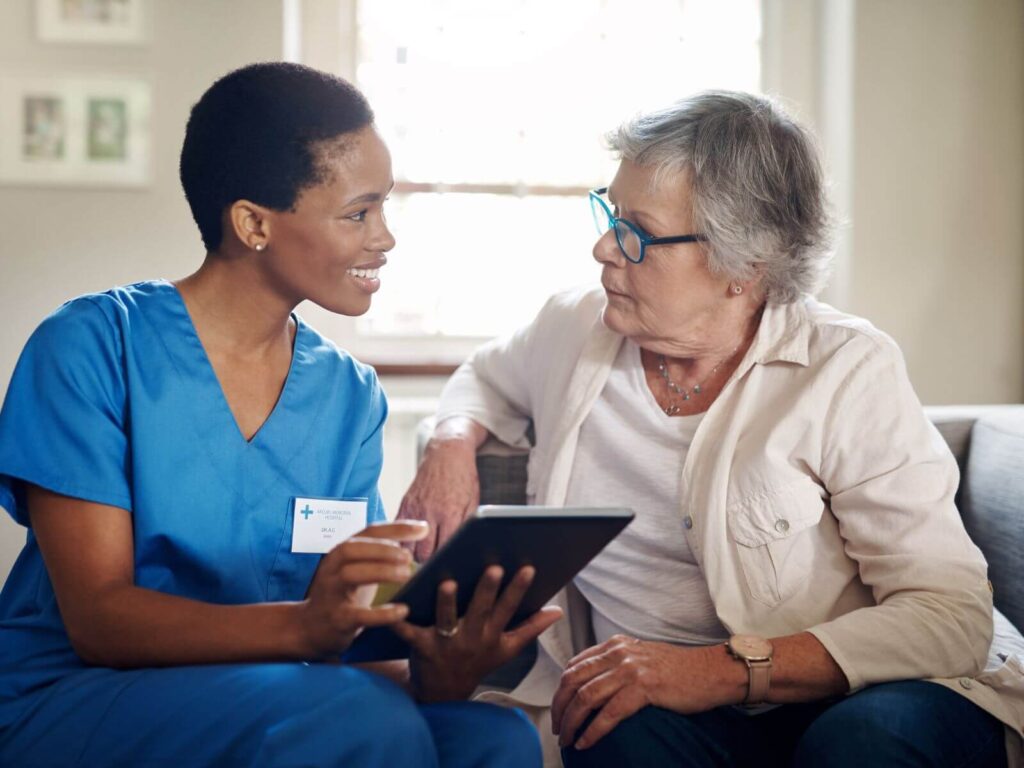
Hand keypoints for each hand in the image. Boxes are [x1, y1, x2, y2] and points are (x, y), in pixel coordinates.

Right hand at [299, 521, 428, 658]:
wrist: (311, 628)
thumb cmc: (343, 593)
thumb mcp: (357, 568)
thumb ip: (381, 554)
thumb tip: (420, 535)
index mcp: (342, 552)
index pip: (369, 531)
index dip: (397, 528)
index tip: (423, 529)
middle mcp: (333, 568)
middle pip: (353, 548)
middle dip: (382, 549)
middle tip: (409, 556)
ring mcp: (332, 592)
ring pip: (351, 574)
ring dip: (381, 571)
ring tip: (406, 575)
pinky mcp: (337, 618)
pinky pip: (359, 614)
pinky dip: (382, 613)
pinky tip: (402, 610)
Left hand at [393, 565, 562, 701]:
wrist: (444, 693)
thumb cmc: (477, 662)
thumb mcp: (508, 648)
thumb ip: (532, 628)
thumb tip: (558, 611)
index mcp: (492, 634)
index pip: (509, 608)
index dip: (518, 589)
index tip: (528, 568)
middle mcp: (471, 638)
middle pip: (480, 610)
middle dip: (487, 590)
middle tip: (493, 568)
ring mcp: (446, 643)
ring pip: (447, 620)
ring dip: (447, 603)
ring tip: (448, 583)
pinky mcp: (422, 646)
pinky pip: (410, 633)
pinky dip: (400, 623)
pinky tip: (397, 607)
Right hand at [397, 435, 479, 560]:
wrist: (447, 452)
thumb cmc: (463, 478)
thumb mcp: (473, 502)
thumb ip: (466, 527)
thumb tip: (463, 551)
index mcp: (450, 513)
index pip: (444, 551)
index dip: (445, 565)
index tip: (447, 574)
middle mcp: (430, 512)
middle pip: (423, 554)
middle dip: (429, 565)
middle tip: (434, 571)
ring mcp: (414, 508)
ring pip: (407, 546)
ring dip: (415, 556)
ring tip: (423, 561)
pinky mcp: (404, 504)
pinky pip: (397, 531)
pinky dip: (403, 542)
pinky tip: (410, 547)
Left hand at [551, 635, 734, 749]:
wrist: (711, 671)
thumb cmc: (679, 670)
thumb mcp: (641, 657)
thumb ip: (617, 663)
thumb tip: (594, 683)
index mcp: (615, 645)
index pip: (575, 665)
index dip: (561, 689)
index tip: (559, 708)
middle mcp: (618, 653)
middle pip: (574, 680)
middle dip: (559, 707)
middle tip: (557, 728)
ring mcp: (630, 670)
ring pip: (586, 697)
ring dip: (572, 722)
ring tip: (568, 740)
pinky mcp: (643, 688)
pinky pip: (609, 713)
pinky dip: (593, 731)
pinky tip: (586, 743)